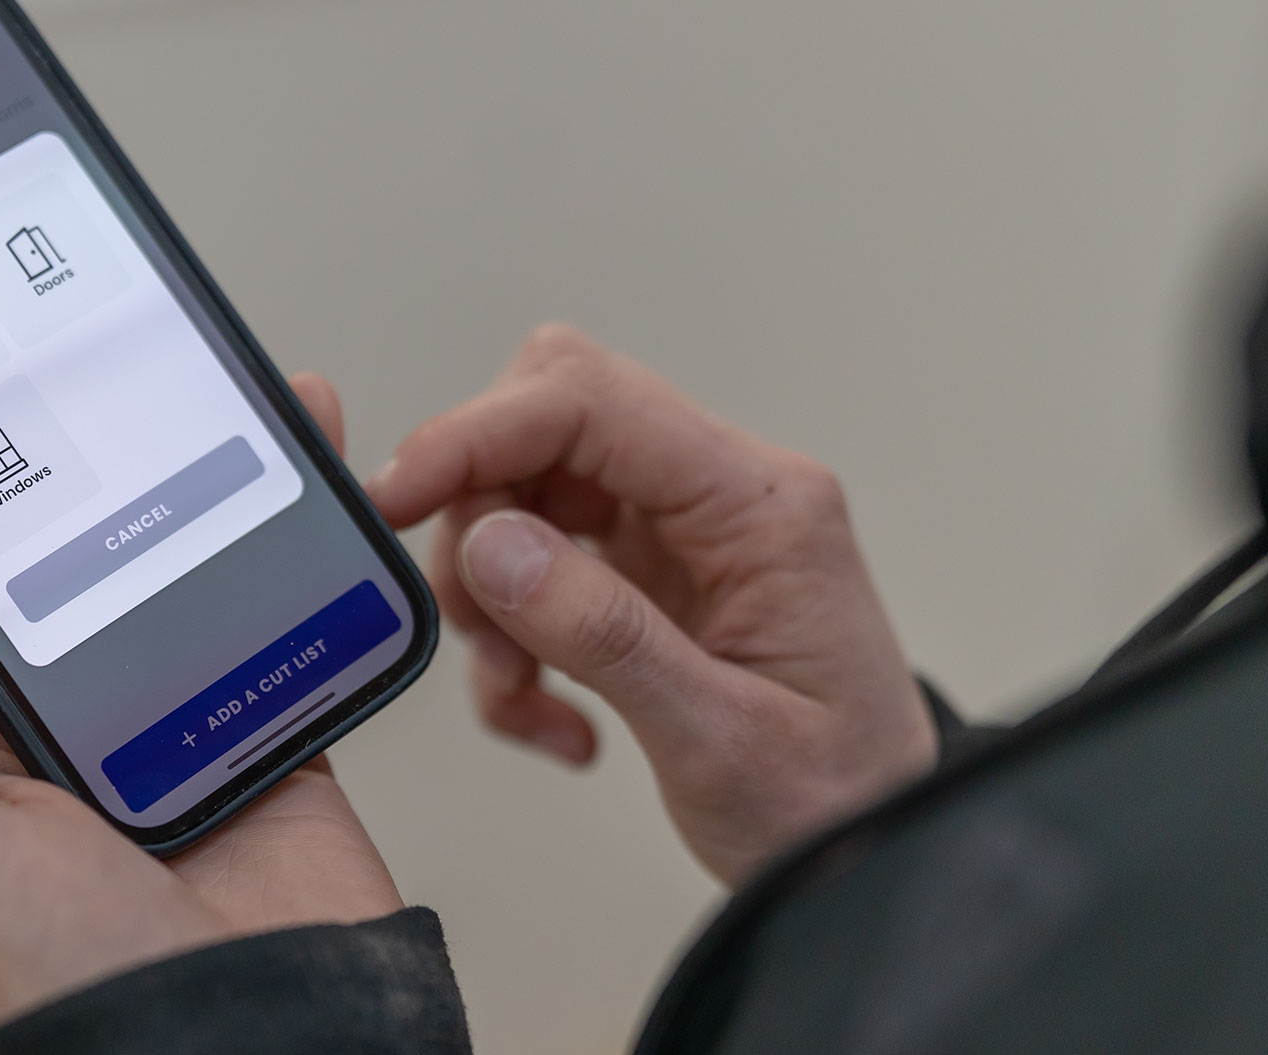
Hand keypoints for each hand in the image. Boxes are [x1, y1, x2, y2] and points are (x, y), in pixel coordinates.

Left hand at [0, 374, 400, 1036]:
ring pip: (154, 564)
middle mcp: (48, 730)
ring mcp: (158, 719)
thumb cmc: (71, 980)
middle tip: (40, 365)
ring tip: (181, 384)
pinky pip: (270, 603)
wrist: (252, 1041)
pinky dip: (286, 533)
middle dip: (38, 464)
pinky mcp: (256, 716)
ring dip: (173, 474)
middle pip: (33, 565)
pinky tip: (299, 464)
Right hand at [366, 325, 936, 883]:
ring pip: (530, 495)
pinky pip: (541, 566)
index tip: (398, 493)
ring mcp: (682, 535)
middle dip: (480, 512)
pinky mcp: (650, 578)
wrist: (869, 864)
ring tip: (524, 693)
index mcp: (761, 505)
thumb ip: (604, 634)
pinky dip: (515, 639)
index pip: (594, 402)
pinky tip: (555, 716)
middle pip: (550, 425)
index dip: (479, 432)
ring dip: (491, 592)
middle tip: (474, 618)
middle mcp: (720, 498)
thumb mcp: (720, 739)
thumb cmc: (834, 803)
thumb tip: (491, 542)